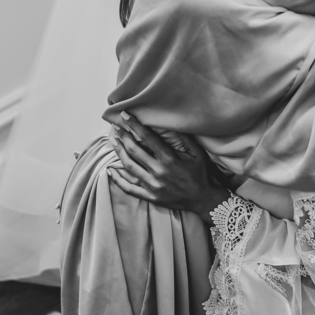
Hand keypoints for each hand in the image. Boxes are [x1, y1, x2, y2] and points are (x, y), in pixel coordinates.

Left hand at [107, 112, 230, 223]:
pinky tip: (111, 170)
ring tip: (114, 142)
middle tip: (117, 127)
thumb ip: (185, 138)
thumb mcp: (197, 153)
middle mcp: (158, 171)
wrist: (204, 199)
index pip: (147, 137)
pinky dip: (118, 180)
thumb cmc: (201, 174)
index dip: (134, 125)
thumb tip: (172, 122)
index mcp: (169, 159)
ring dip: (119, 153)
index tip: (125, 115)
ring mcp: (153, 185)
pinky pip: (129, 188)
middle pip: (135, 150)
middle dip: (124, 137)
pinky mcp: (150, 197)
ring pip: (129, 167)